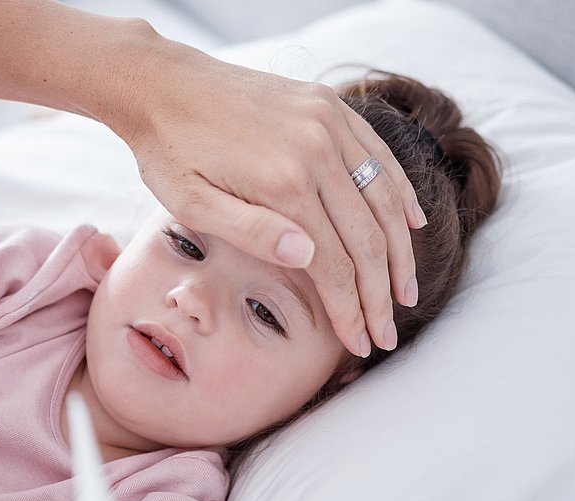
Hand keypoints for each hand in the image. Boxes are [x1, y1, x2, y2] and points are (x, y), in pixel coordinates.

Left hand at [113, 46, 424, 356]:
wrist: (161, 82)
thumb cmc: (167, 151)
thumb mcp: (190, 204)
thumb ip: (250, 233)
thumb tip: (311, 258)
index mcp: (282, 184)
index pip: (335, 264)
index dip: (351, 310)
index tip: (360, 344)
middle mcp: (316, 149)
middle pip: (367, 238)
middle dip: (381, 295)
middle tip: (387, 336)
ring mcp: (327, 122)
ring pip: (383, 198)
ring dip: (401, 251)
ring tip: (405, 293)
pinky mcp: (327, 105)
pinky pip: (378, 154)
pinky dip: (399, 192)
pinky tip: (413, 223)